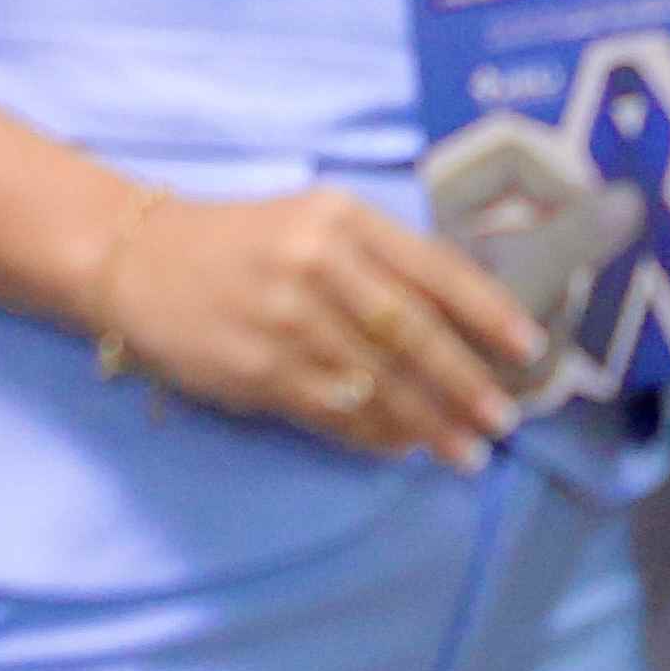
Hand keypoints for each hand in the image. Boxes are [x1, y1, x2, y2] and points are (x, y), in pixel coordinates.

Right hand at [88, 186, 541, 471]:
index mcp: (343, 219)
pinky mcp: (256, 370)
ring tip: (465, 451)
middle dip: (466, 381)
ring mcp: (285, 321)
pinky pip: (332, 411)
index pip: (433, 268)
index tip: (529, 348)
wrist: (139, 259)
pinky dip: (374, 435)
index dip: (487, 312)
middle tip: (504, 419)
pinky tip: (403, 448)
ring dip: (428, 423)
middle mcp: (318, 265)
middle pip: (411, 333)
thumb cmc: (246, 242)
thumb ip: (383, 261)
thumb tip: (465, 324)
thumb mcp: (317, 223)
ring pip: (376, 382)